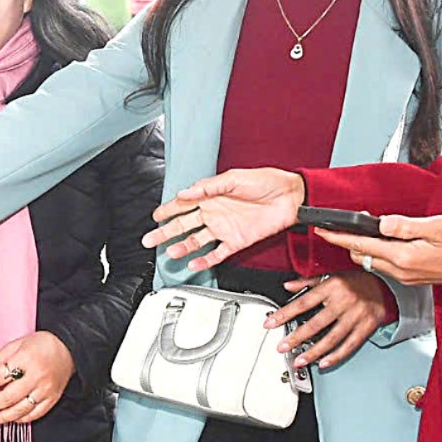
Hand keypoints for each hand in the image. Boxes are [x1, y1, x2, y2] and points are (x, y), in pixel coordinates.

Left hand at [0, 330, 75, 426]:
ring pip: (20, 409)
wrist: (70, 349)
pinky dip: (20, 419)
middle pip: (8, 397)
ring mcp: (46, 389)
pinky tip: (9, 419)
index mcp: (25, 358)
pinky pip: (35, 414)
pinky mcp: (53, 398)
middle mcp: (36, 376)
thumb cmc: (40, 344)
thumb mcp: (16, 344)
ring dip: (2, 417)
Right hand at [146, 168, 306, 268]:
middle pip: (184, 225)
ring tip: (171, 253)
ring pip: (196, 241)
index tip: (155, 216)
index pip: (183, 204)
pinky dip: (205, 260)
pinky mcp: (236, 241)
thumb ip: (209, 186)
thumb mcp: (234, 178)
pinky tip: (194, 263)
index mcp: (211, 196)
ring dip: (182, 247)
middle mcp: (215, 213)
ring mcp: (224, 228)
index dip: (168, 210)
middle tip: (150, 240)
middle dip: (165, 232)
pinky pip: (217, 253)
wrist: (291, 197)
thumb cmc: (266, 182)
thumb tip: (186, 192)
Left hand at [269, 270, 391, 370]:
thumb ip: (307, 282)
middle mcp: (343, 302)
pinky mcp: (366, 327)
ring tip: (299, 360)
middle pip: (316, 323)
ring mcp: (356, 316)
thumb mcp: (331, 275)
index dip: (285, 314)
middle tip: (283, 347)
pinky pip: (350, 345)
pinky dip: (336, 356)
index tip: (270, 323)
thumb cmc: (355, 281)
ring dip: (314, 352)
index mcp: (332, 287)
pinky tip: (323, 363)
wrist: (385, 285)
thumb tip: (287, 286)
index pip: (303, 302)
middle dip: (297, 337)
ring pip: (332, 338)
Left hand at [320, 215, 441, 288]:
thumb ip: (405, 225)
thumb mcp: (438, 226)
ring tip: (362, 230)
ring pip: (372, 261)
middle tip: (341, 225)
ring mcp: (406, 276)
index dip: (338, 236)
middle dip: (348, 241)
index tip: (321, 229)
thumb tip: (380, 222)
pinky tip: (384, 241)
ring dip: (363, 247)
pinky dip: (378, 253)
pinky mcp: (412, 277)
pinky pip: (386, 265)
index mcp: (403, 257)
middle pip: (361, 255)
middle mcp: (400, 271)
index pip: (360, 245)